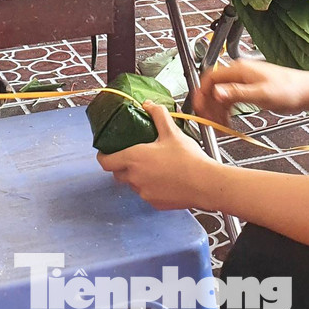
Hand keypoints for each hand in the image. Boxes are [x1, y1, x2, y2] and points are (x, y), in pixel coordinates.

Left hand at [97, 103, 217, 210]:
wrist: (205, 183)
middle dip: (122, 165)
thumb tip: (148, 105)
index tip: (106, 151)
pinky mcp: (155, 203)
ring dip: (137, 176)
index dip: (103, 156)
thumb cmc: (188, 159)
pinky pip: (146, 194)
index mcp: (134, 159)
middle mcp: (135, 178)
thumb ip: (157, 115)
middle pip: (118, 173)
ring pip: (133, 184)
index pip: (106, 161)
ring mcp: (144, 193)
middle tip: (134, 155)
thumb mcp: (172, 131)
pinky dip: (150, 187)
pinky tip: (165, 179)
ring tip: (154, 166)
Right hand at [193, 58, 308, 127]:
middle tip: (208, 122)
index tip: (198, 109)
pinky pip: (230, 101)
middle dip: (208, 105)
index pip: (210, 78)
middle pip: (213, 88)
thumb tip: (216, 92)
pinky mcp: (248, 91)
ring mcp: (242, 82)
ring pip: (221, 96)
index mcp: (238, 70)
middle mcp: (238, 73)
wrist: (305, 92)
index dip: (201, 93)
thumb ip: (237, 93)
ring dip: (217, 111)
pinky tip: (227, 123)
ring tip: (219, 127)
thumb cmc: (288, 89)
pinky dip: (226, 112)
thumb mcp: (261, 94)